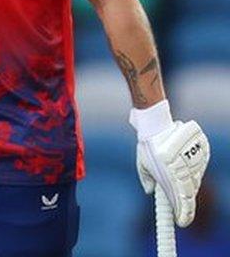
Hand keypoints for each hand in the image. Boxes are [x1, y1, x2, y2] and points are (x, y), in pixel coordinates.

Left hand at [130, 101, 209, 226]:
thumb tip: (150, 191)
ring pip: (196, 180)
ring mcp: (196, 162)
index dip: (183, 214)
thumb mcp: (142, 165)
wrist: (157, 122)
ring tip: (177, 181)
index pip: (182, 203)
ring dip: (188, 185)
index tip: (181, 222)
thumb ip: (146, 179)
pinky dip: (193, 171)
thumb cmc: (147, 145)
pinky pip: (200, 167)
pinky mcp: (202, 152)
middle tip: (180, 210)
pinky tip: (184, 168)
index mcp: (171, 177)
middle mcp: (186, 171)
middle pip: (190, 193)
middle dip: (185, 202)